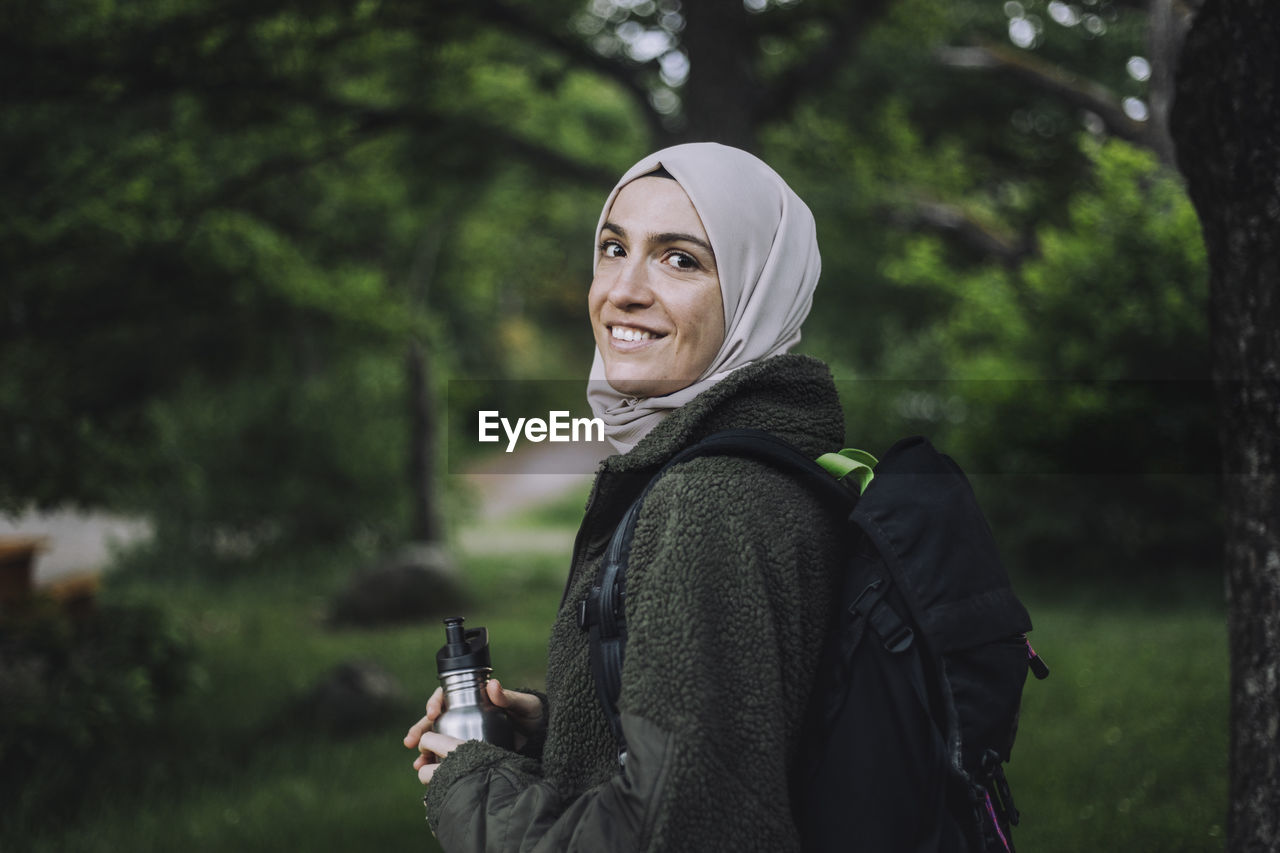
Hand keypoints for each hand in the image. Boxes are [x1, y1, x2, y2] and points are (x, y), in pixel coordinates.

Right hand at [403, 679, 543, 784]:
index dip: (435, 702)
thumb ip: (509, 697)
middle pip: (436, 720)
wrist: (543, 739)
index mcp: (475, 700)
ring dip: (424, 751)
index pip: (448, 696)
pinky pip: (448, 756)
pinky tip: (429, 775)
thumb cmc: (533, 716)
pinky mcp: (469, 751)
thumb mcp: (524, 705)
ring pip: (438, 739)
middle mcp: (467, 715)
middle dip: (420, 729)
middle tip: (411, 742)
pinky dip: (436, 765)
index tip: (432, 713)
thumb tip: (493, 685)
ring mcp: (466, 734)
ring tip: (418, 763)